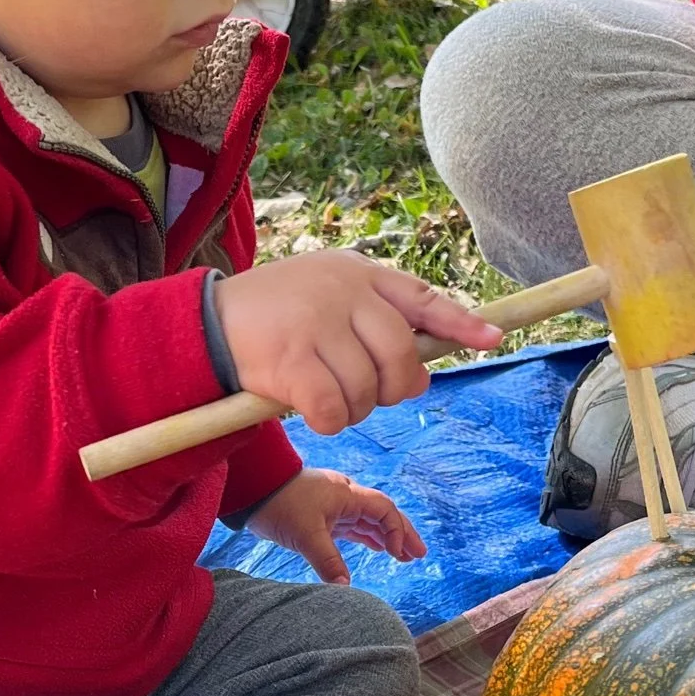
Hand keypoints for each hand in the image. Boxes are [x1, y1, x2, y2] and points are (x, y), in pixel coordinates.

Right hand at [211, 251, 501, 434]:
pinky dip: (329, 422)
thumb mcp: (323, 296)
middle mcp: (341, 292)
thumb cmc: (270, 319)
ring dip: (354, 410)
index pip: (420, 297)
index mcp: (355, 273)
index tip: (492, 338)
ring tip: (327, 399)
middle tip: (370, 396)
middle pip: (402, 355)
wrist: (201, 328)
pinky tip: (309, 412)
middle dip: (394, 388)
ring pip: (369, 390)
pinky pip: (336, 410)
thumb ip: (372, 319)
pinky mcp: (292, 360)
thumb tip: (422, 372)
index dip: (459, 321)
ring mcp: (317, 324)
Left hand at [245, 467, 426, 584]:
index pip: (384, 510)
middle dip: (401, 533)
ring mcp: (335, 506)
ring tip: (403, 557)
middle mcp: (345, 497)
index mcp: (347, 495)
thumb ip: (327, 561)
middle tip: (419, 555)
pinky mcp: (323, 516)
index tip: (397, 553)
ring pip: (368, 521)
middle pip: (382, 514)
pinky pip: (353, 526)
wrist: (253, 489)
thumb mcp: (305, 535)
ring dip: (386, 538)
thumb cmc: (280, 504)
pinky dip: (367, 537)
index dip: (396, 530)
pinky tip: (377, 549)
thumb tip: (345, 587)